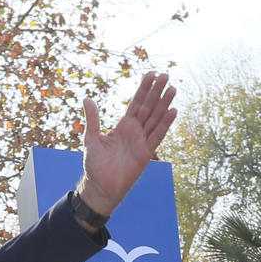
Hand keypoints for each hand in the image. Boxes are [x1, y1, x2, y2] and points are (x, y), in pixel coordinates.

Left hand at [79, 71, 177, 215]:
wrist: (100, 187)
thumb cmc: (95, 165)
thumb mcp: (91, 138)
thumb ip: (92, 119)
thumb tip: (87, 99)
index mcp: (123, 126)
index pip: (136, 103)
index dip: (144, 89)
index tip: (152, 74)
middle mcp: (135, 131)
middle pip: (149, 107)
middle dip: (157, 91)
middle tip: (166, 75)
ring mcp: (142, 142)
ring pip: (156, 118)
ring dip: (164, 104)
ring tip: (173, 89)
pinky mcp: (146, 153)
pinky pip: (158, 136)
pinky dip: (165, 124)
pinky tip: (173, 111)